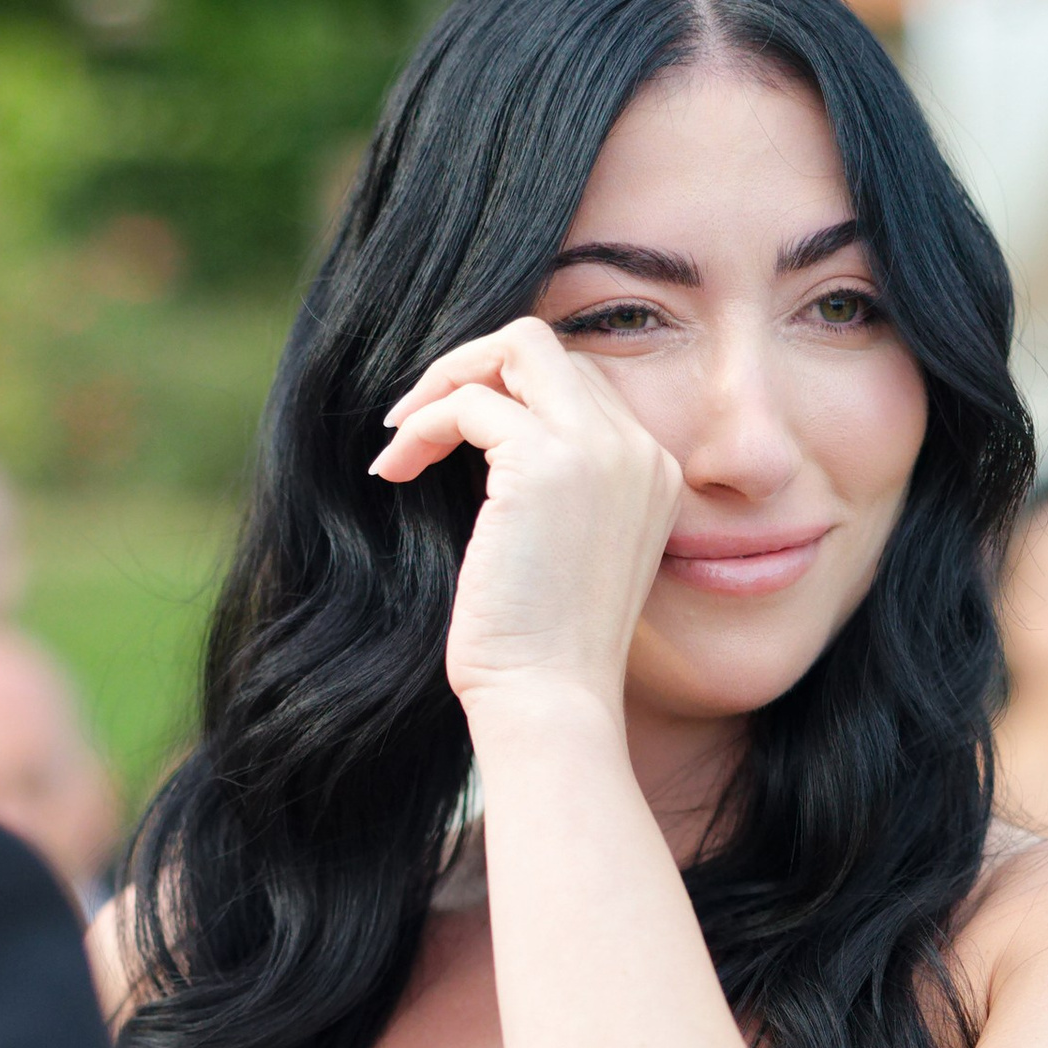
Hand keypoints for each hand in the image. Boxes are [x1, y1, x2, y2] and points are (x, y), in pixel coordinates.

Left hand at [372, 317, 682, 719]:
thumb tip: (475, 429)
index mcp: (652, 471)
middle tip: (417, 422)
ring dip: (440, 387)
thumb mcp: (562, 548)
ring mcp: (599, 450)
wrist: (551, 700)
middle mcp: (639, 450)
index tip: (451, 436)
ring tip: (400, 446)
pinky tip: (395, 472)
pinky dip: (422, 427)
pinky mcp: (545, 463)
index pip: (577, 380)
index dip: (505, 391)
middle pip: (548, 347)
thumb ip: (547, 484)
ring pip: (513, 348)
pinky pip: (468, 402)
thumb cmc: (542, 648)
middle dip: (470, 368)